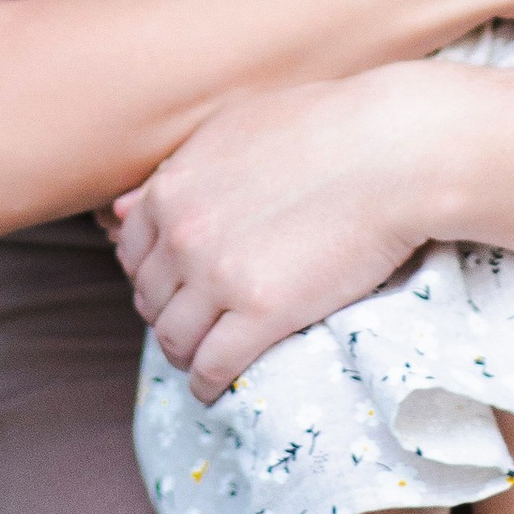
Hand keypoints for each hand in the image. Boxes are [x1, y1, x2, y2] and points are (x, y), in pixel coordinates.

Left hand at [116, 65, 436, 395]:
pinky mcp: (261, 313)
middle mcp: (183, 234)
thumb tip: (122, 210)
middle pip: (150, 299)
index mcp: (172, 188)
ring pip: (173, 339)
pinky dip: (207, 384)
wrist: (391, 150)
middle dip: (168, 314)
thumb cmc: (326, 125)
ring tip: (205, 359)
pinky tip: (217, 387)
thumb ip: (179, 170)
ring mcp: (218, 276)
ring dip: (184, 355)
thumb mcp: (236, 128)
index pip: (133, 253)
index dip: (153, 274)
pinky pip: (212, 368)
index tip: (176, 286)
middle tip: (196, 323)